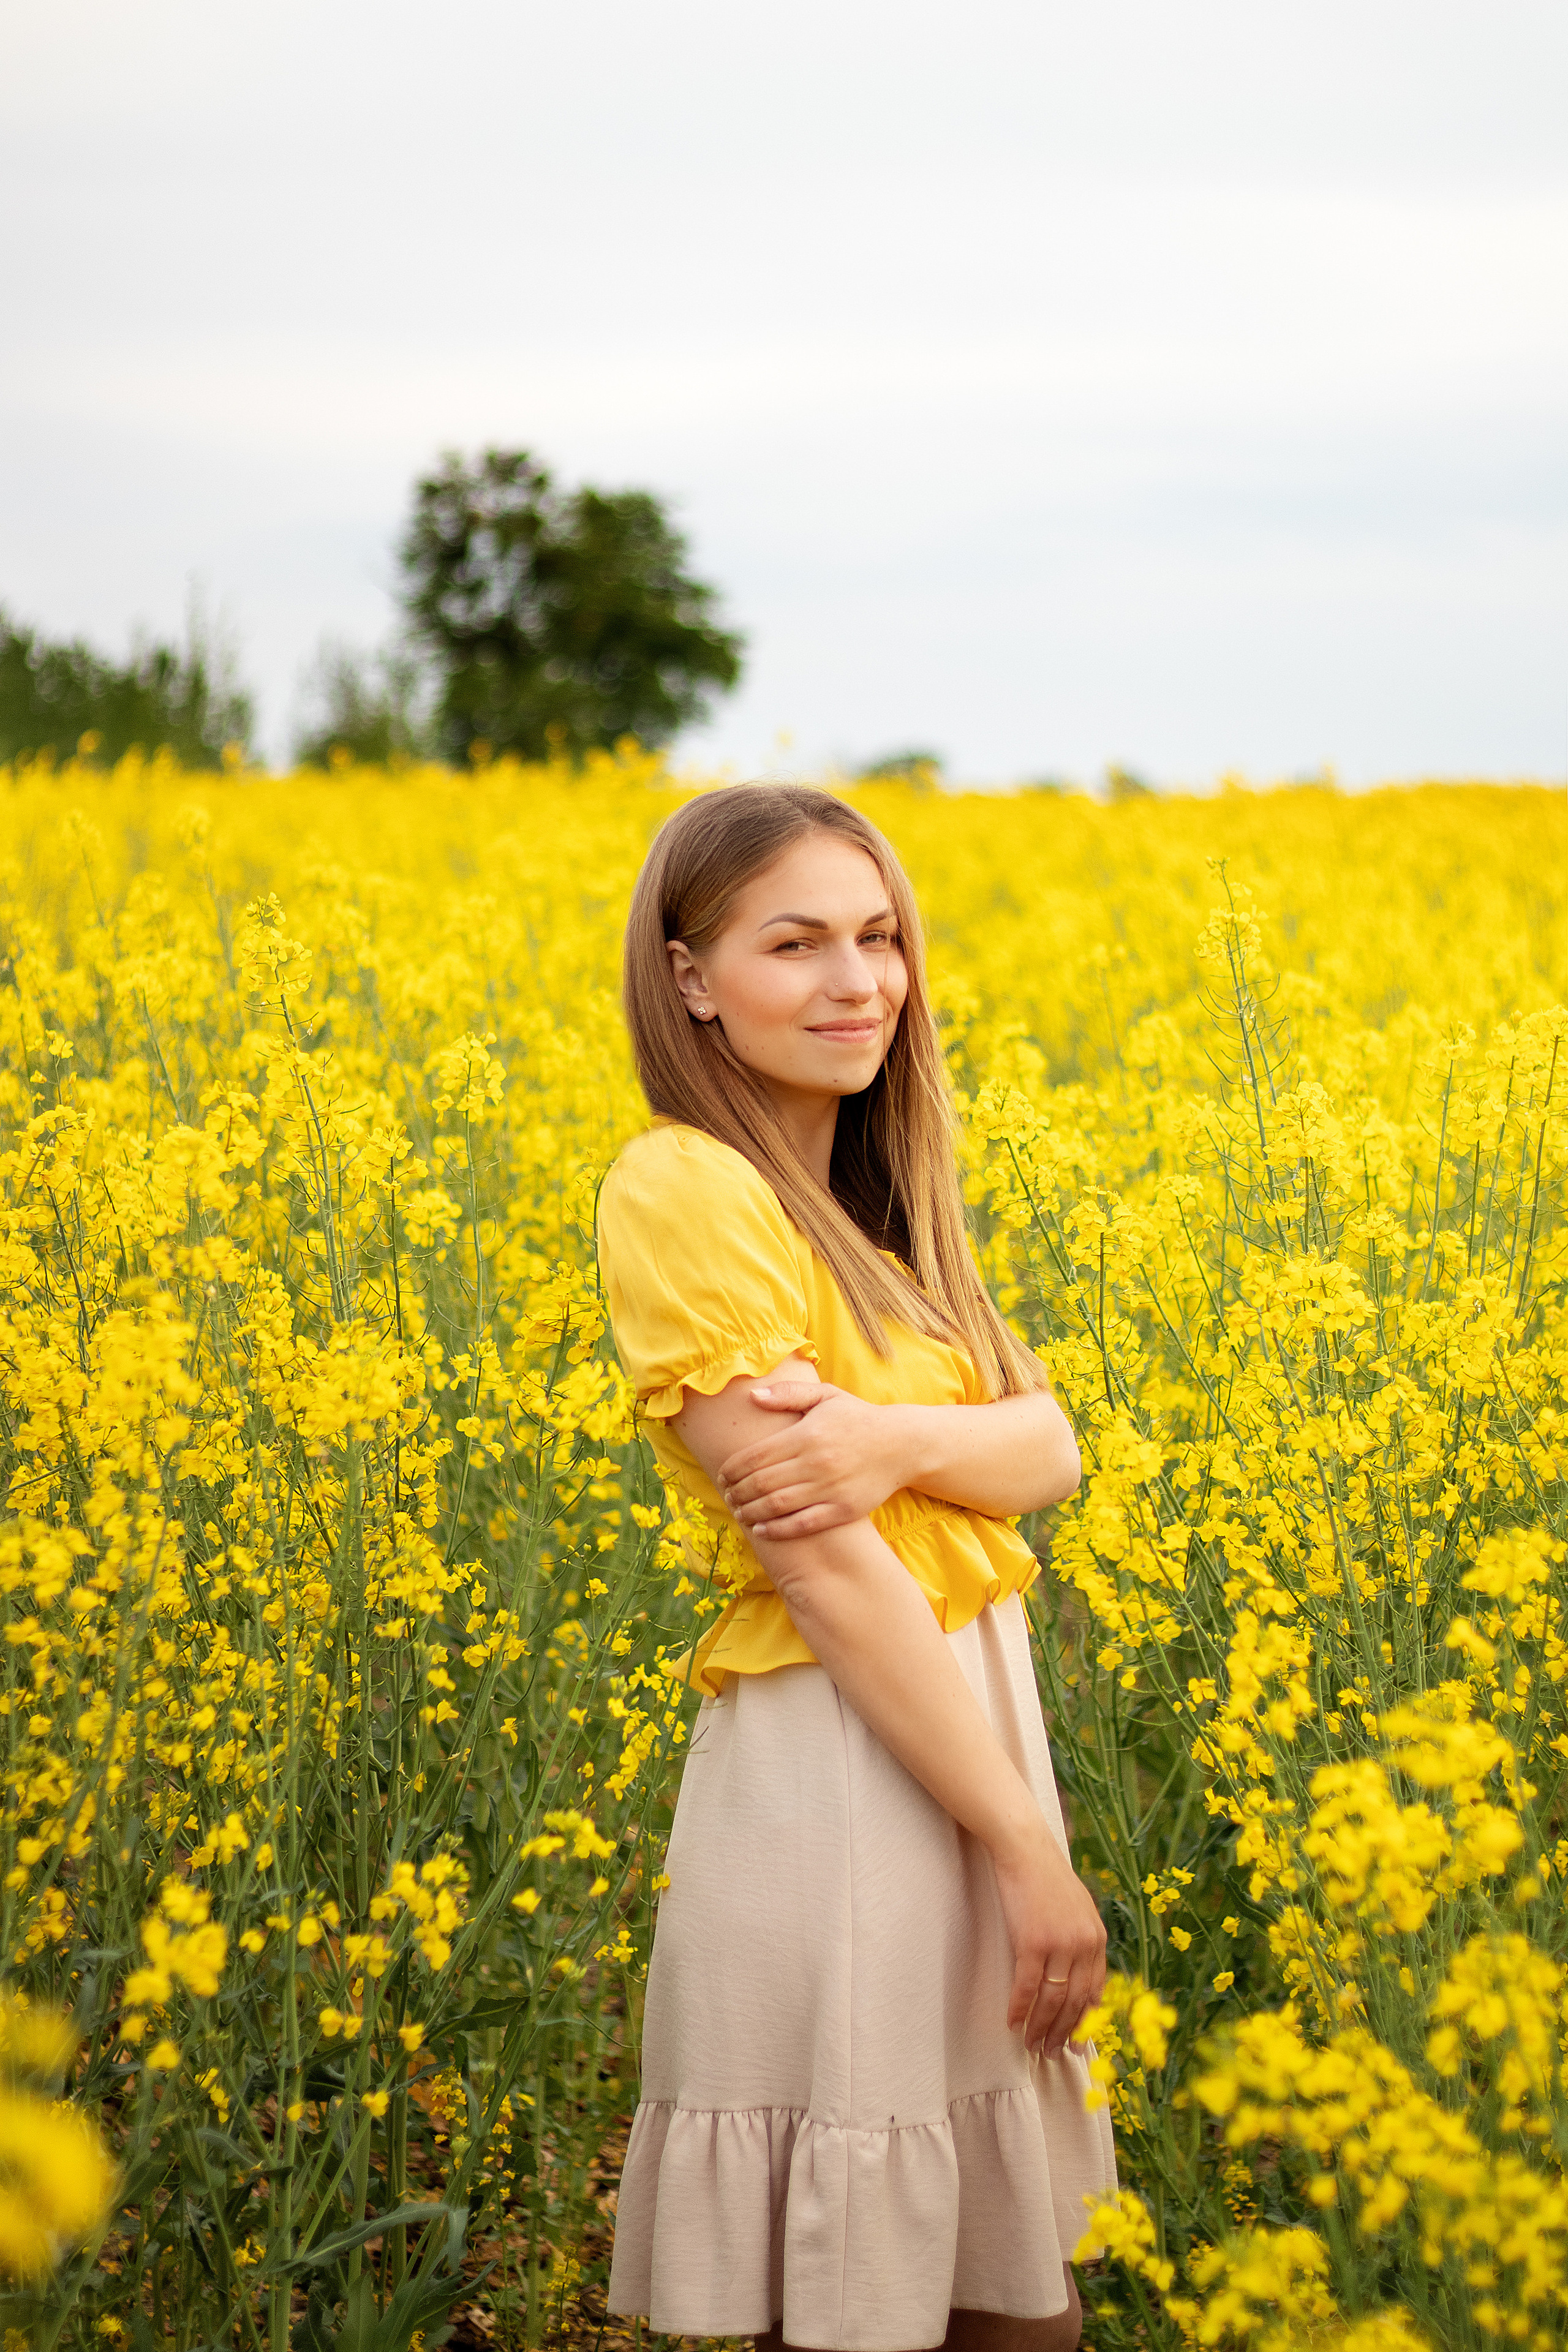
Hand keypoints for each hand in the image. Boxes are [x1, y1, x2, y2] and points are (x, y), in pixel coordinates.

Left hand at [716, 1382, 909, 1537]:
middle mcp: (816, 1462)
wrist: (902, 1444)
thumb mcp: (826, 1396)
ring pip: (778, 1505)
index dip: (732, 1469)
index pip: (756, 1456)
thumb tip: (753, 1396)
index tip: (722, 1475)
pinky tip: (762, 1529)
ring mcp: (830, 1488)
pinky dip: (778, 1529)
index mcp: (806, 1434)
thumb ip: (789, 1394)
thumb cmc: (858, 1418)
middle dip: (737, 1492)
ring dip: (751, 1512)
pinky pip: (803, 1524)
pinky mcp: (843, 1510)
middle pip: (761, 1483)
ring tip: (740, 1513)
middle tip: (727, 1496)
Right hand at [990, 1815, 1107, 2057]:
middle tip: (1052, 2053)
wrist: (1024, 1849)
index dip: (1085, 2022)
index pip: (1095, 1992)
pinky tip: (1012, 2023)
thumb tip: (1077, 1976)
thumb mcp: (1077, 1908)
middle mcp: (1084, 1944)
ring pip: (1052, 2000)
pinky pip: (1027, 1986)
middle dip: (1064, 2033)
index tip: (1078, 2044)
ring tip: (1032, 2045)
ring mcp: (1059, 1943)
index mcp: (1098, 1938)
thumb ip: (1082, 1940)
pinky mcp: (1032, 1941)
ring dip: (1041, 2027)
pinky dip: (1020, 2009)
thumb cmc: (1046, 1877)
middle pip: (1075, 2002)